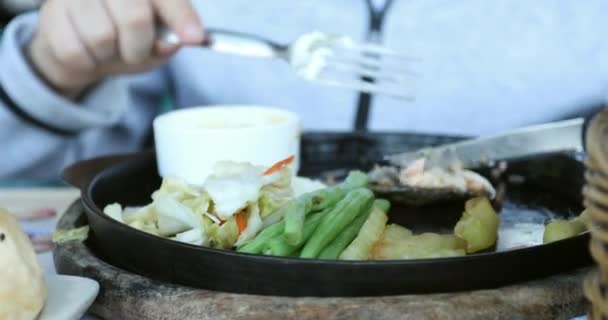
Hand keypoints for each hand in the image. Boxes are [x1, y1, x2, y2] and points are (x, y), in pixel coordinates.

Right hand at [26, 0, 204, 98]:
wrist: (80, 47)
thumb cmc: (125, 39)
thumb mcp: (157, 41)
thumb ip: (169, 39)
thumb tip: (174, 42)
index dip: (182, 18)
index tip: (195, 38)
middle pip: (135, 17)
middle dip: (140, 46)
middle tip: (134, 50)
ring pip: (102, 37)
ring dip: (110, 55)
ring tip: (107, 47)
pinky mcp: (51, 15)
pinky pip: (76, 52)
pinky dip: (88, 62)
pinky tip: (87, 50)